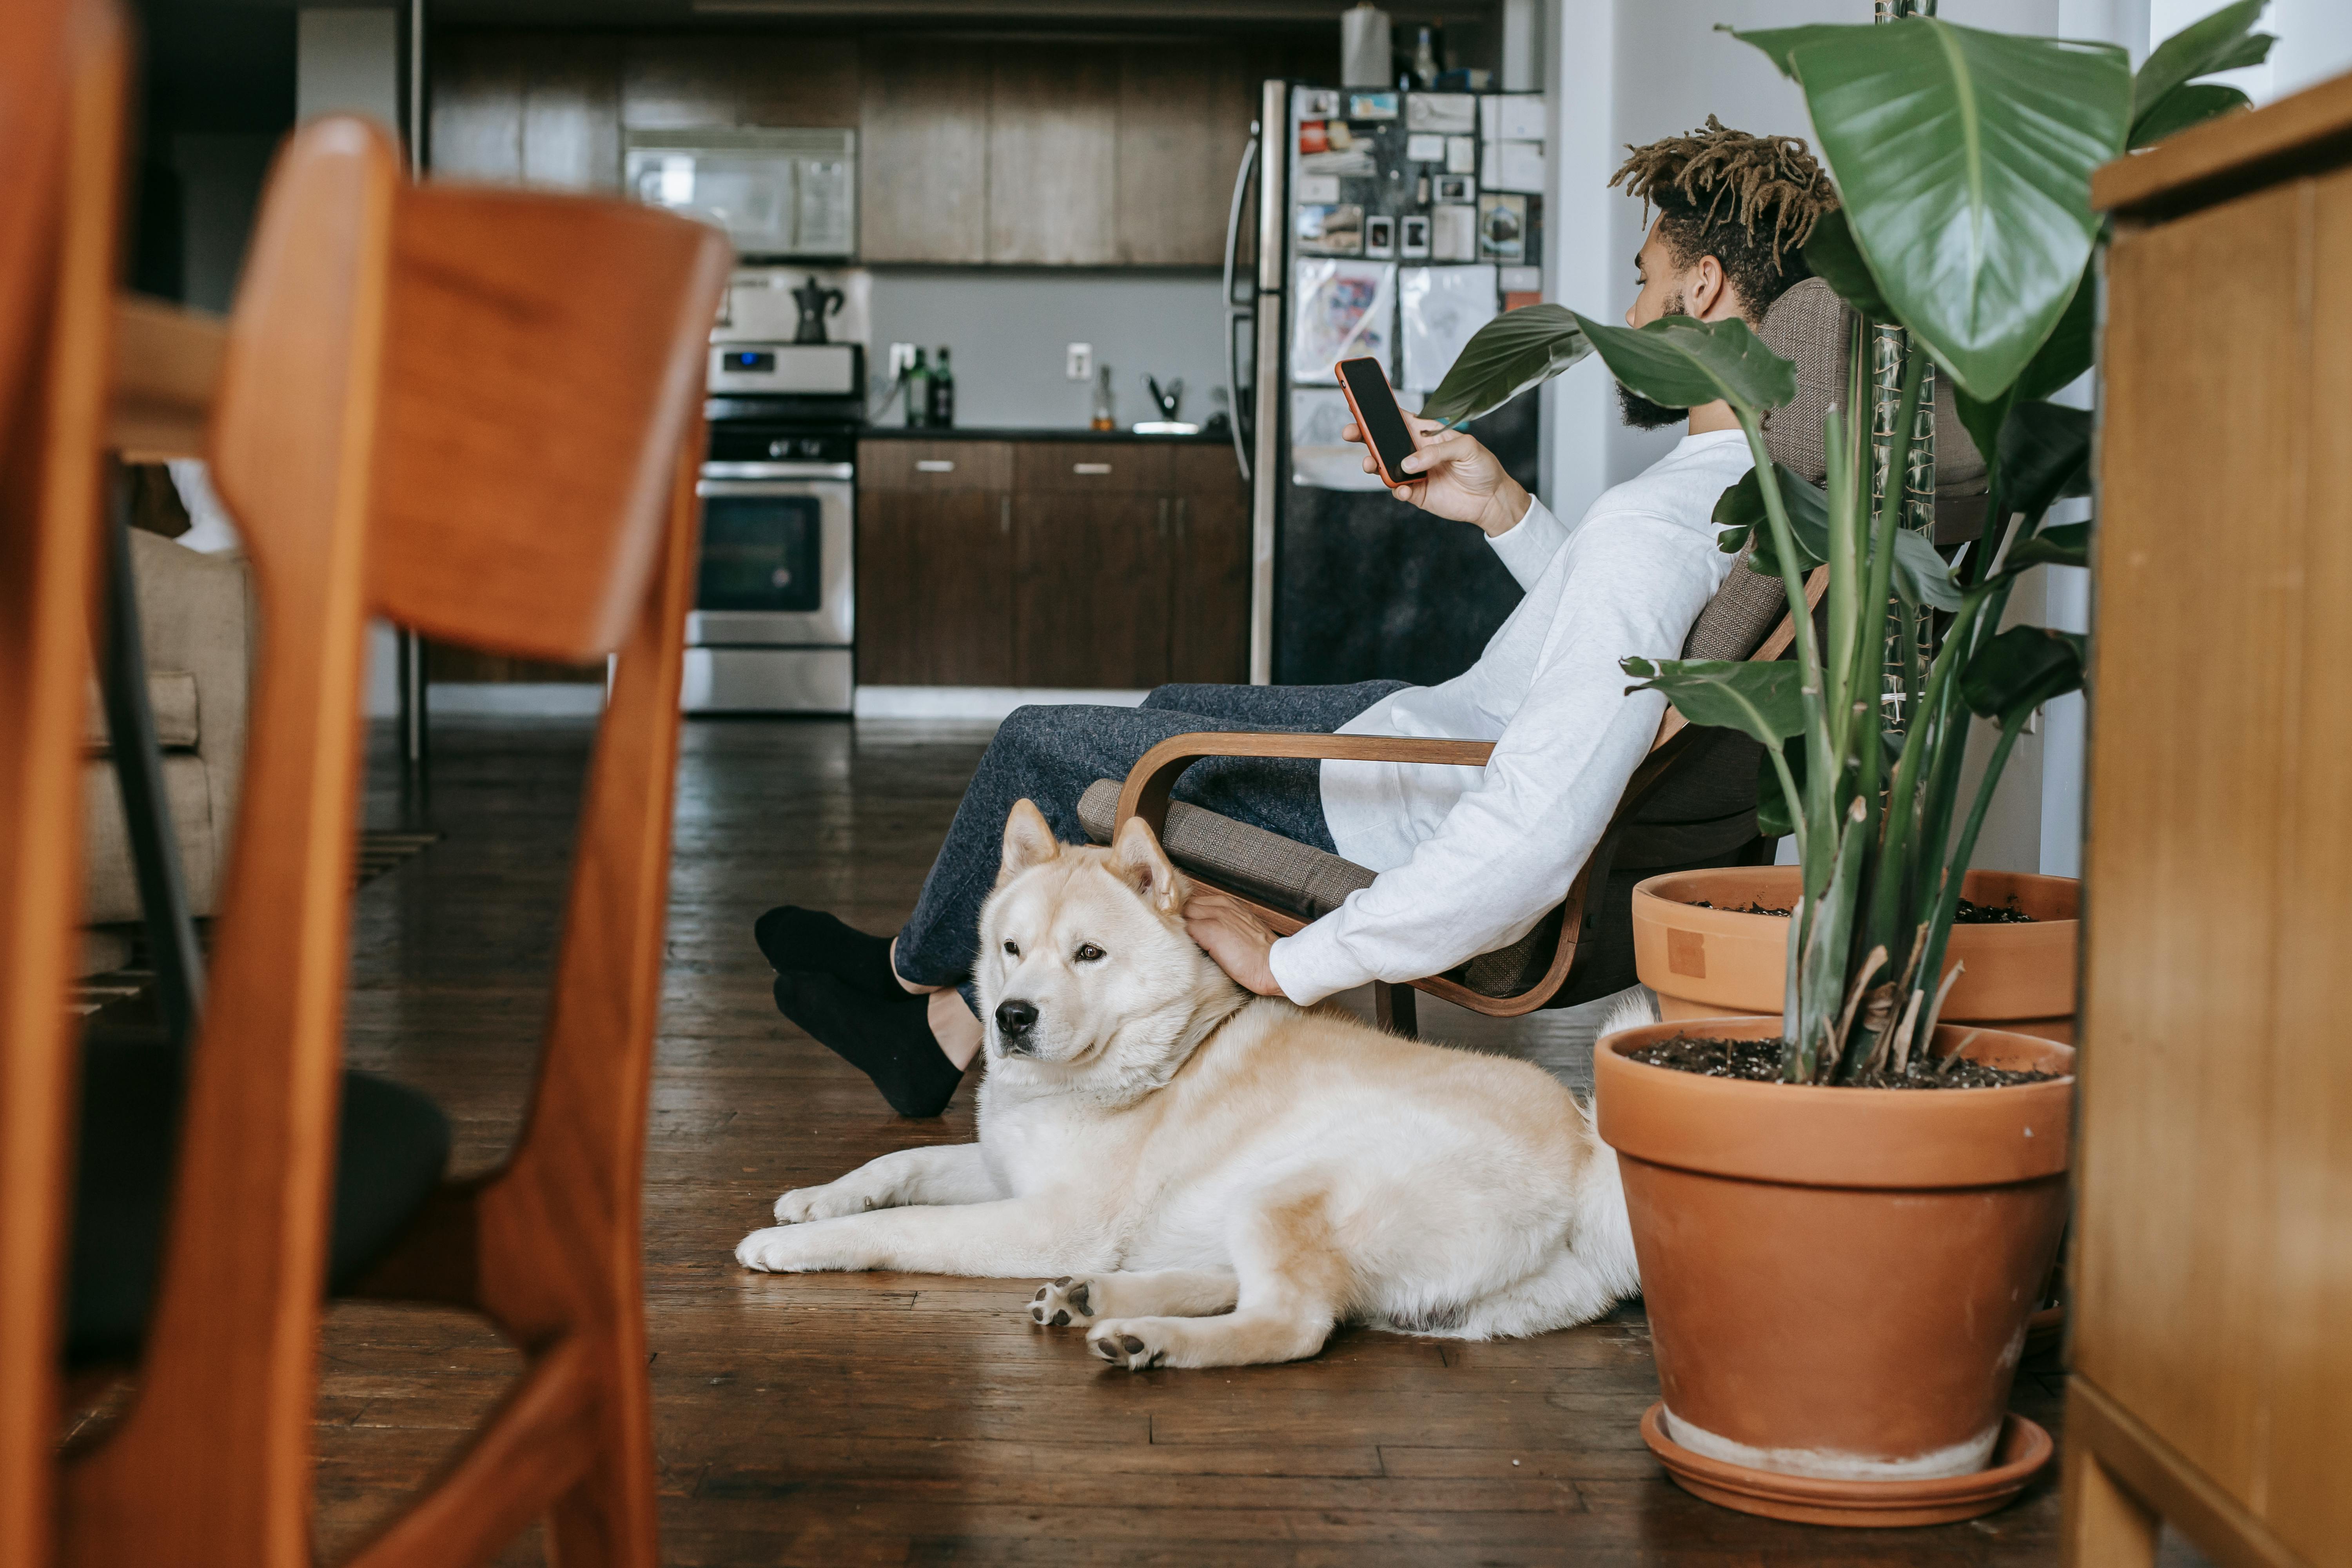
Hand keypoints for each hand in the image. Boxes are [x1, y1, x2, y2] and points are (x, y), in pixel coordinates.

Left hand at [1183, 887, 1283, 996]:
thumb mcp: (1242, 929)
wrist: (1274, 966)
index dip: (1187, 916)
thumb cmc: (1260, 955)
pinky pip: (1185, 928)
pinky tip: (1184, 950)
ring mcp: (1216, 915)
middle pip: (1186, 906)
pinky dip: (1182, 939)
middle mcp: (1221, 905)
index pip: (1196, 903)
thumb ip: (1224, 924)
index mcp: (1229, 904)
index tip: (1184, 930)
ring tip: (1179, 945)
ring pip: (1184, 914)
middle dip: (1180, 920)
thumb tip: (1204, 933)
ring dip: (1179, 928)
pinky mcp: (1210, 930)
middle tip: (1176, 938)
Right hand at [1343, 412, 1529, 537]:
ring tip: (1370, 464)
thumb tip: (1409, 463)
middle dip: (1364, 435)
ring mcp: (1413, 473)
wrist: (1492, 499)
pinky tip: (1403, 489)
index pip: (1398, 419)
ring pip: (1384, 467)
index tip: (1360, 405)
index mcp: (1426, 433)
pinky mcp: (1416, 494)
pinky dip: (1397, 490)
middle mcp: (1415, 452)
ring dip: (1373, 464)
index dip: (1378, 412)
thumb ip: (1436, 451)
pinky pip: (1398, 491)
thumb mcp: (1466, 447)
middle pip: (1383, 442)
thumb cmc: (1482, 466)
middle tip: (1350, 432)